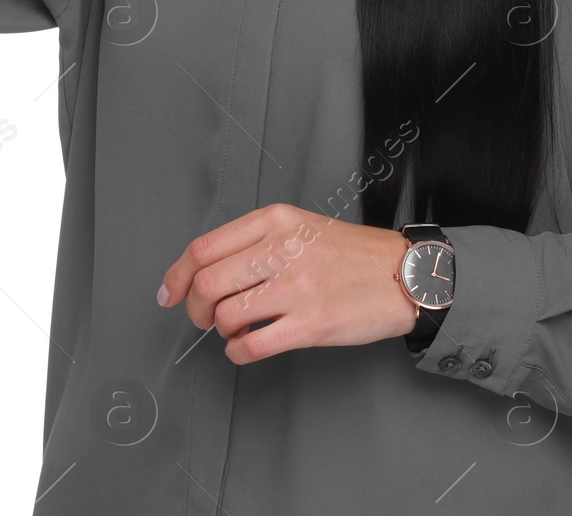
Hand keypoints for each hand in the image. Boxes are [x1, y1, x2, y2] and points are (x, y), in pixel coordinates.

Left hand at [158, 204, 417, 364]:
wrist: (402, 274)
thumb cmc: (350, 253)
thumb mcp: (300, 226)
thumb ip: (255, 240)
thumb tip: (203, 270)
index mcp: (276, 220)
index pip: (205, 247)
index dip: (177, 276)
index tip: (169, 293)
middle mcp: (283, 248)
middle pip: (208, 282)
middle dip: (195, 308)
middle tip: (201, 317)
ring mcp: (297, 287)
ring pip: (226, 314)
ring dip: (220, 330)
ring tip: (233, 329)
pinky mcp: (311, 323)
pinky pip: (252, 345)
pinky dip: (237, 352)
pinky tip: (245, 346)